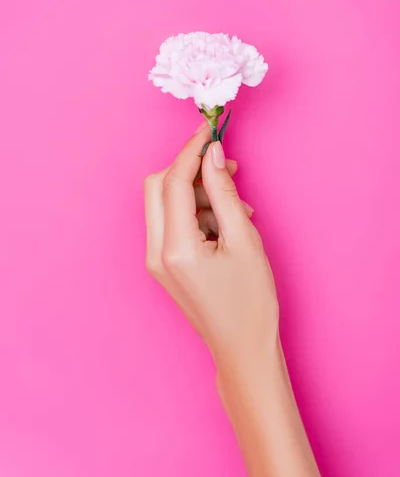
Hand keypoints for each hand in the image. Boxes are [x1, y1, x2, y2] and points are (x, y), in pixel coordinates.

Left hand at [144, 122, 278, 366]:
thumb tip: (213, 154)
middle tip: (226, 169)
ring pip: (165, 204)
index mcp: (175, 248)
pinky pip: (172, 223)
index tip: (210, 130)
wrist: (242, 347)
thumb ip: (225, 192)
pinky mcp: (164, 264)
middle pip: (158, 187)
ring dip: (198, 194)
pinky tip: (228, 224)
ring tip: (239, 209)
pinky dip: (197, 214)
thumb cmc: (250, 300)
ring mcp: (156, 260)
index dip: (191, 150)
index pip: (173, 181)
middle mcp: (156, 252)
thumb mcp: (245, 239)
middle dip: (190, 170)